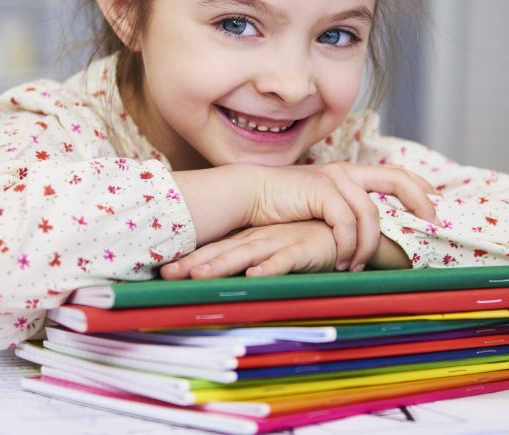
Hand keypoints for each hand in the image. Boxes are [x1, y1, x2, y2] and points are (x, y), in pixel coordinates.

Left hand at [160, 221, 338, 279]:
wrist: (346, 230)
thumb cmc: (309, 240)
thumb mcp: (277, 250)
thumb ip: (256, 260)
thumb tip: (230, 276)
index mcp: (252, 239)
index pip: (216, 249)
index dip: (190, 259)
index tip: (161, 271)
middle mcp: (260, 240)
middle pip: (222, 252)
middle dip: (194, 263)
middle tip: (166, 274)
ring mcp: (280, 242)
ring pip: (246, 255)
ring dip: (223, 265)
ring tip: (199, 277)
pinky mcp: (304, 249)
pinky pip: (285, 260)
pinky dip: (270, 268)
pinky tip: (254, 276)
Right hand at [248, 162, 437, 272]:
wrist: (249, 195)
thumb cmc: (283, 207)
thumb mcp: (320, 209)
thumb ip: (344, 215)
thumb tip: (370, 237)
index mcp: (350, 173)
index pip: (396, 174)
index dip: (421, 188)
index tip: (438, 208)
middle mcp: (346, 171)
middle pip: (397, 179)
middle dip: (420, 203)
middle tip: (433, 227)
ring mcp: (334, 178)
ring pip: (371, 214)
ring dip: (368, 246)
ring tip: (357, 265)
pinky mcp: (321, 190)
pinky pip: (346, 223)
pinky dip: (347, 246)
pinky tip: (339, 260)